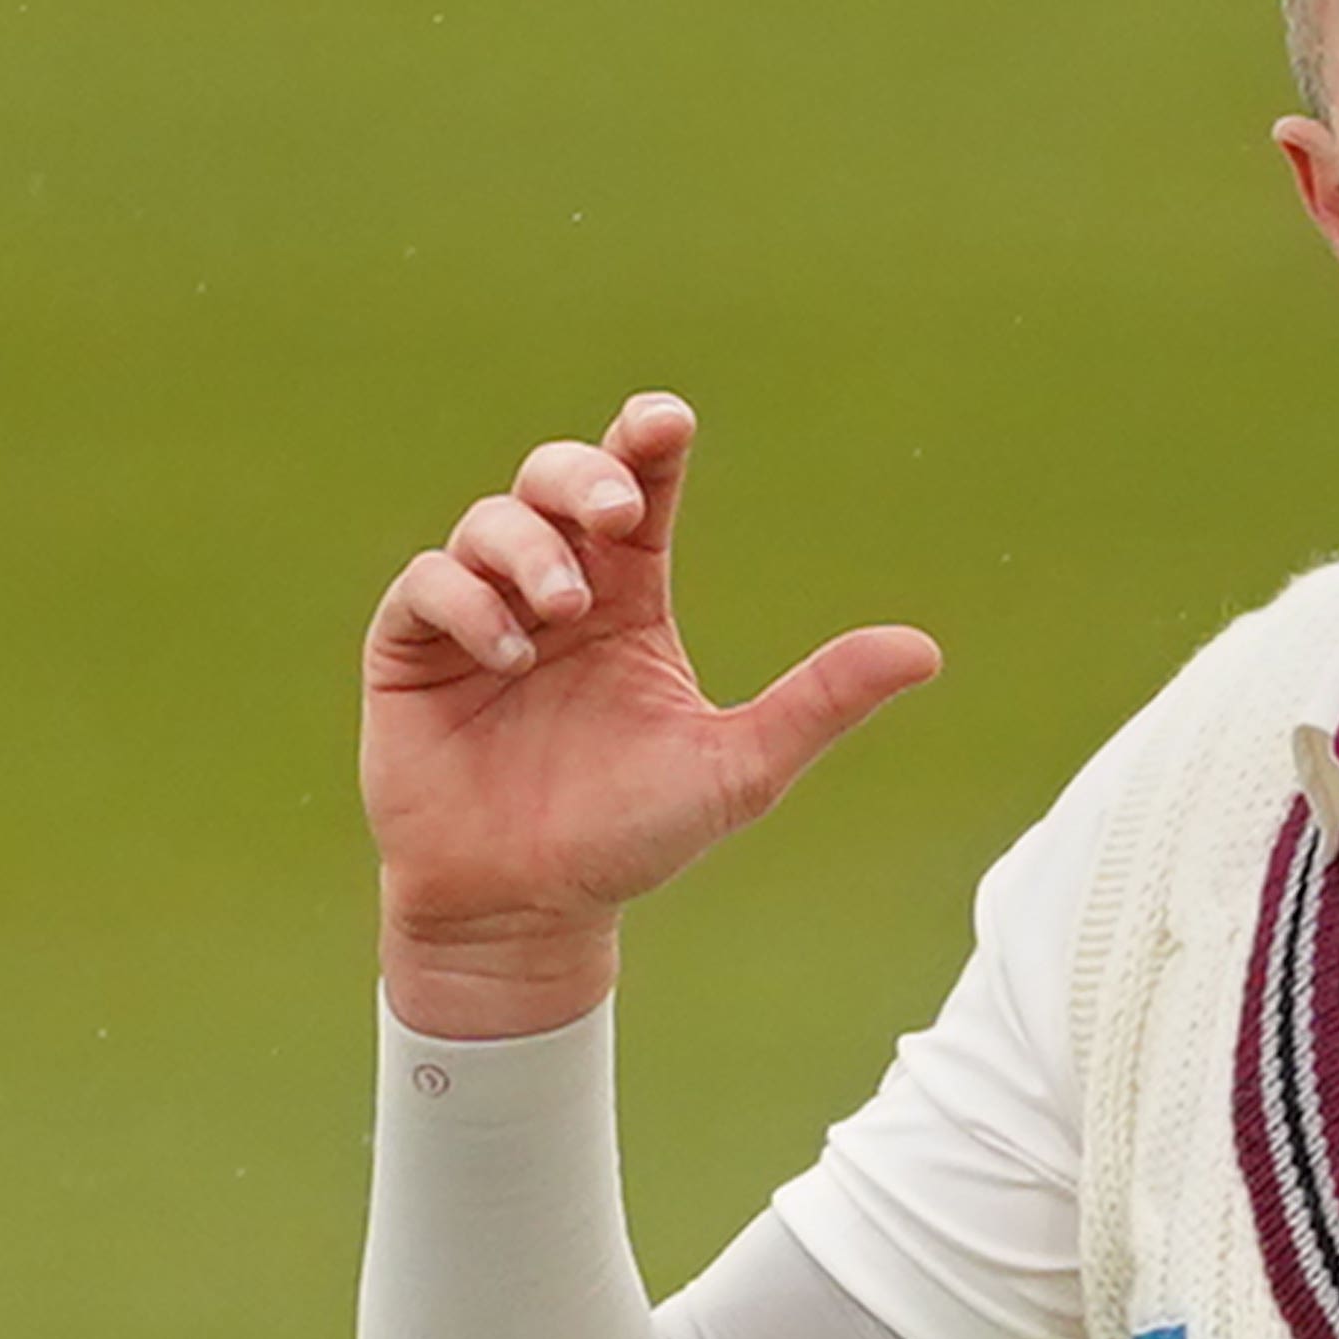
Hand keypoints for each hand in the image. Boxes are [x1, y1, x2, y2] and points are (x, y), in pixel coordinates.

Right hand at [360, 395, 939, 1034]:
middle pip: (556, 480)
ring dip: (527, 547)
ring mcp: (479, 617)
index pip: (640, 494)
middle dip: (580, 474)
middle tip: (611, 508)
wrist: (528, 913)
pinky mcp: (412, 652)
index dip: (645, 446)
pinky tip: (508, 654)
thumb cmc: (631, 840)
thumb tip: (926, 650)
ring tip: (562, 607)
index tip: (665, 424)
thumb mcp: (738, 769)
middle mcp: (555, 592)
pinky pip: (426, 584)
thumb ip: (820, 703)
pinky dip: (466, 601)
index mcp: (630, 600)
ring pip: (490, 522)